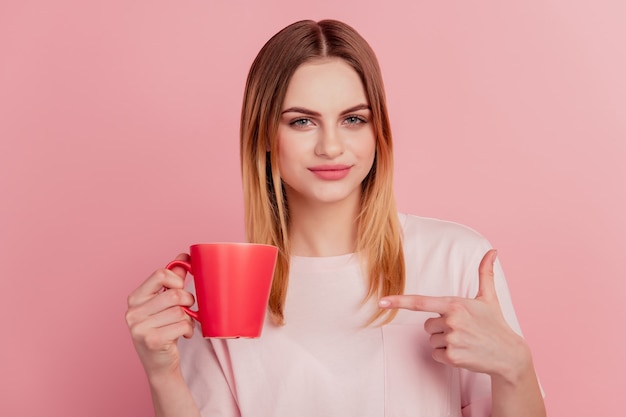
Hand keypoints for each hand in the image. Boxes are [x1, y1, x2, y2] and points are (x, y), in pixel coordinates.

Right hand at [125, 253, 195, 376]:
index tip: (181, 287)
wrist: (160, 364)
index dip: (177, 279)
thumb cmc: (164, 329)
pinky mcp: (151, 341)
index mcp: (135, 298)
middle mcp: (132, 312)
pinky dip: (188, 330)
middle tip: (187, 310)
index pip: (160, 274)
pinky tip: (183, 335)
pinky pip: (182, 325)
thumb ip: (173, 280)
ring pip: (180, 311)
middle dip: (188, 301)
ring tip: (183, 325)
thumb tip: (184, 257)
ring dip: (189, 318)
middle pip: (174, 294)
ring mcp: (139, 328)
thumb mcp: (166, 303)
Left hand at [379, 250, 530, 379]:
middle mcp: (452, 321)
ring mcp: (452, 340)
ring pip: (431, 340)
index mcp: (455, 304)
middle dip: (440, 328)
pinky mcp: (453, 357)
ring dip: (444, 343)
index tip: (381, 302)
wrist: (509, 355)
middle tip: (462, 330)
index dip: (399, 301)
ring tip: (464, 341)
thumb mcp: (489, 298)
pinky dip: (446, 356)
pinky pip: (436, 354)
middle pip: (427, 325)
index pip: (421, 302)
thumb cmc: (495, 324)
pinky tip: (463, 353)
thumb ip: (485, 274)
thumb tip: (493, 251)